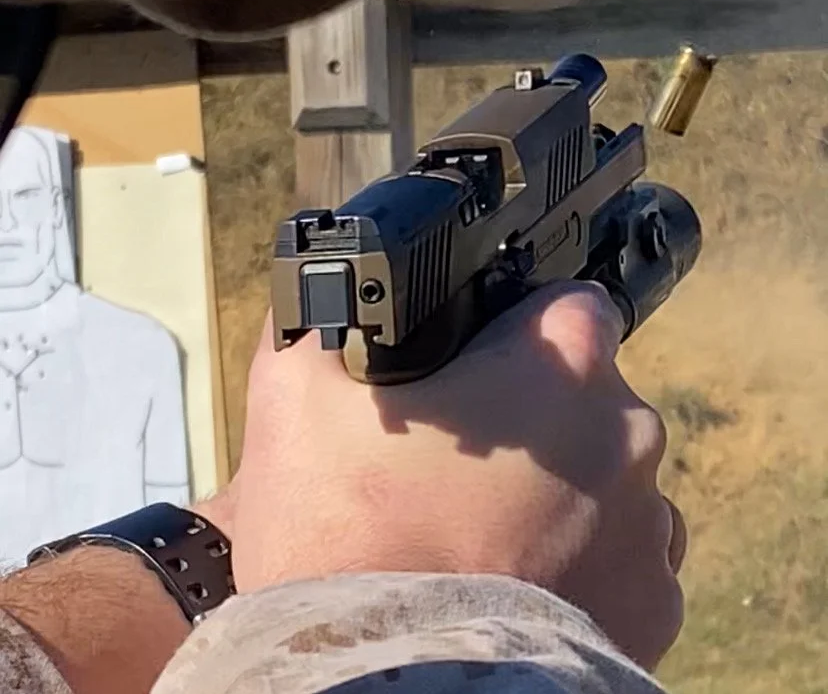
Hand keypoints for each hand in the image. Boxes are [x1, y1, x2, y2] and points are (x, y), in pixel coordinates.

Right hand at [229, 281, 685, 670]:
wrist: (383, 686)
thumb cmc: (345, 538)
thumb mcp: (296, 401)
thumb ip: (314, 323)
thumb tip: (312, 298)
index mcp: (561, 368)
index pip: (569, 304)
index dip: (518, 326)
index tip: (478, 361)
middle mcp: (627, 438)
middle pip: (584, 397)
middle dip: (529, 414)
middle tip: (456, 462)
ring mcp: (649, 530)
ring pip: (603, 479)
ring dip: (558, 491)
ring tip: (478, 530)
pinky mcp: (652, 610)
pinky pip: (617, 558)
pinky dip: (576, 563)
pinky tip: (510, 581)